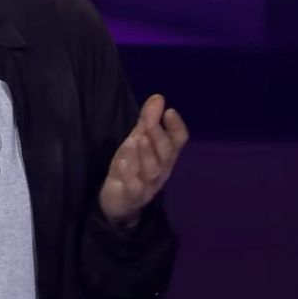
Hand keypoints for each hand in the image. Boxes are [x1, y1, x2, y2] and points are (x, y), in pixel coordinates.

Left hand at [99, 94, 188, 226]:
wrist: (118, 201)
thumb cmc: (132, 167)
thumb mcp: (137, 141)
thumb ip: (147, 120)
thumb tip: (158, 97)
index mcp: (165, 155)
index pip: (179, 141)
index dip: (176, 127)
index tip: (169, 111)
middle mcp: (161, 170)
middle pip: (166, 154)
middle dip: (158, 136)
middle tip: (148, 122)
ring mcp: (148, 185)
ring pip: (153, 170)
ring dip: (145, 154)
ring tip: (137, 139)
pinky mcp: (133, 196)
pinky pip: (135, 187)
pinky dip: (130, 174)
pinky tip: (123, 162)